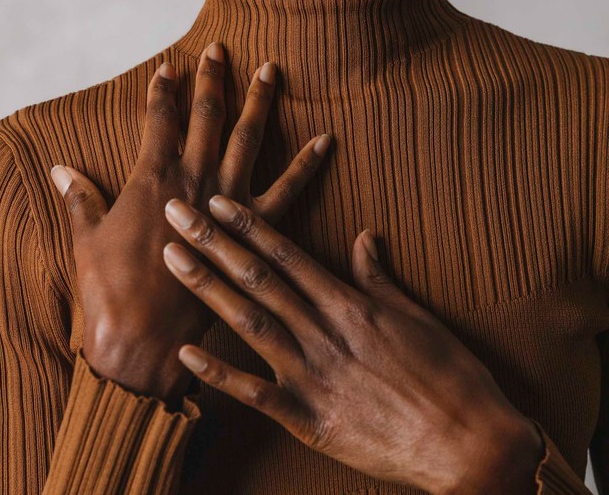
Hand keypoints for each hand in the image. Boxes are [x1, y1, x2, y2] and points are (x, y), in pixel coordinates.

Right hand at [49, 45, 330, 408]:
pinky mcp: (251, 234)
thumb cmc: (108, 291)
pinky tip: (326, 140)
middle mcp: (194, 181)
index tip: (169, 66)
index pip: (160, 119)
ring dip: (258, 102)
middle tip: (220, 49)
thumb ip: (79, 197)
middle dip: (211, 80)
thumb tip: (59, 168)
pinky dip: (307, 165)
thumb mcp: (87, 238)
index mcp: (153, 178)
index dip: (163, 90)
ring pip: (246, 139)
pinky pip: (287, 192)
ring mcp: (225, 204)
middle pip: (206, 117)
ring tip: (270, 70)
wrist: (139, 341)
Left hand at [161, 196, 543, 493]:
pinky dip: (219, 374)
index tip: (217, 199)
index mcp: (350, 304)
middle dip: (213, 242)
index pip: (287, 253)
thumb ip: (379, 276)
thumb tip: (364, 236)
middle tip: (175, 212)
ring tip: (171, 259)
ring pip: (250, 322)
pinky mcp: (311, 420)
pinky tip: (186, 354)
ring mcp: (314, 376)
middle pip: (258, 278)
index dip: (248, 224)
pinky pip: (256, 395)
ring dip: (207, 289)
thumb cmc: (449, 375)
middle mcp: (325, 332)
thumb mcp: (416, 315)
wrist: (470, 443)